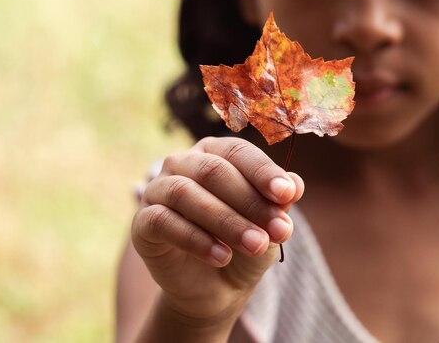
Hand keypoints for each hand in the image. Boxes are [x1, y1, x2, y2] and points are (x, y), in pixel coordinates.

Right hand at [131, 136, 303, 329]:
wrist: (216, 287)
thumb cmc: (244, 243)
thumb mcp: (267, 224)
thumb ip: (278, 202)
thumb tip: (296, 184)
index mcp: (214, 153)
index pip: (238, 152)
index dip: (263, 171)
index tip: (288, 194)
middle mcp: (182, 163)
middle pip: (213, 171)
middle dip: (250, 202)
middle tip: (279, 231)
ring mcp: (157, 190)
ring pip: (186, 194)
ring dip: (226, 221)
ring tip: (255, 245)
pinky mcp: (142, 222)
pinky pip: (163, 221)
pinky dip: (195, 239)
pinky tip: (222, 257)